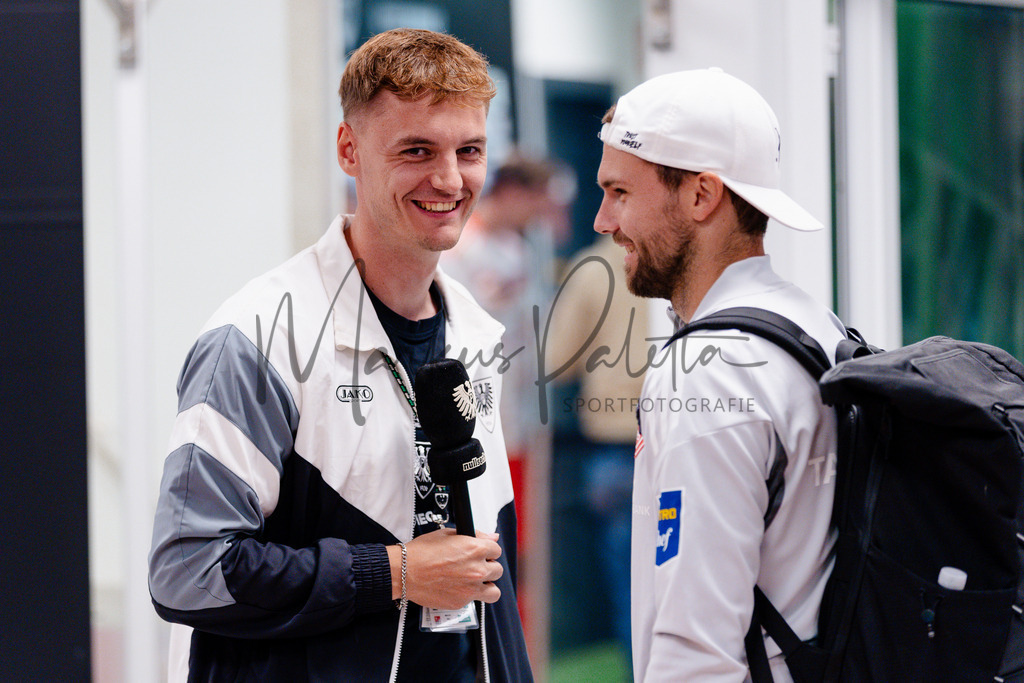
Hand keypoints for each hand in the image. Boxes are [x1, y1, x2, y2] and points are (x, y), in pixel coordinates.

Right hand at [388, 528, 502, 608]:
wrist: (405, 572)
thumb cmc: (422, 552)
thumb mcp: (447, 534)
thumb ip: (475, 536)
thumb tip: (492, 537)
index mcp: (475, 549)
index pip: (497, 550)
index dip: (489, 550)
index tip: (483, 553)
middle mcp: (476, 570)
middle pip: (498, 570)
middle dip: (488, 567)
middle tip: (476, 566)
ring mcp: (470, 589)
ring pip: (494, 591)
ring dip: (488, 586)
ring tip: (476, 583)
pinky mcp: (461, 602)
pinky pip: (474, 601)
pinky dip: (469, 596)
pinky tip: (457, 588)